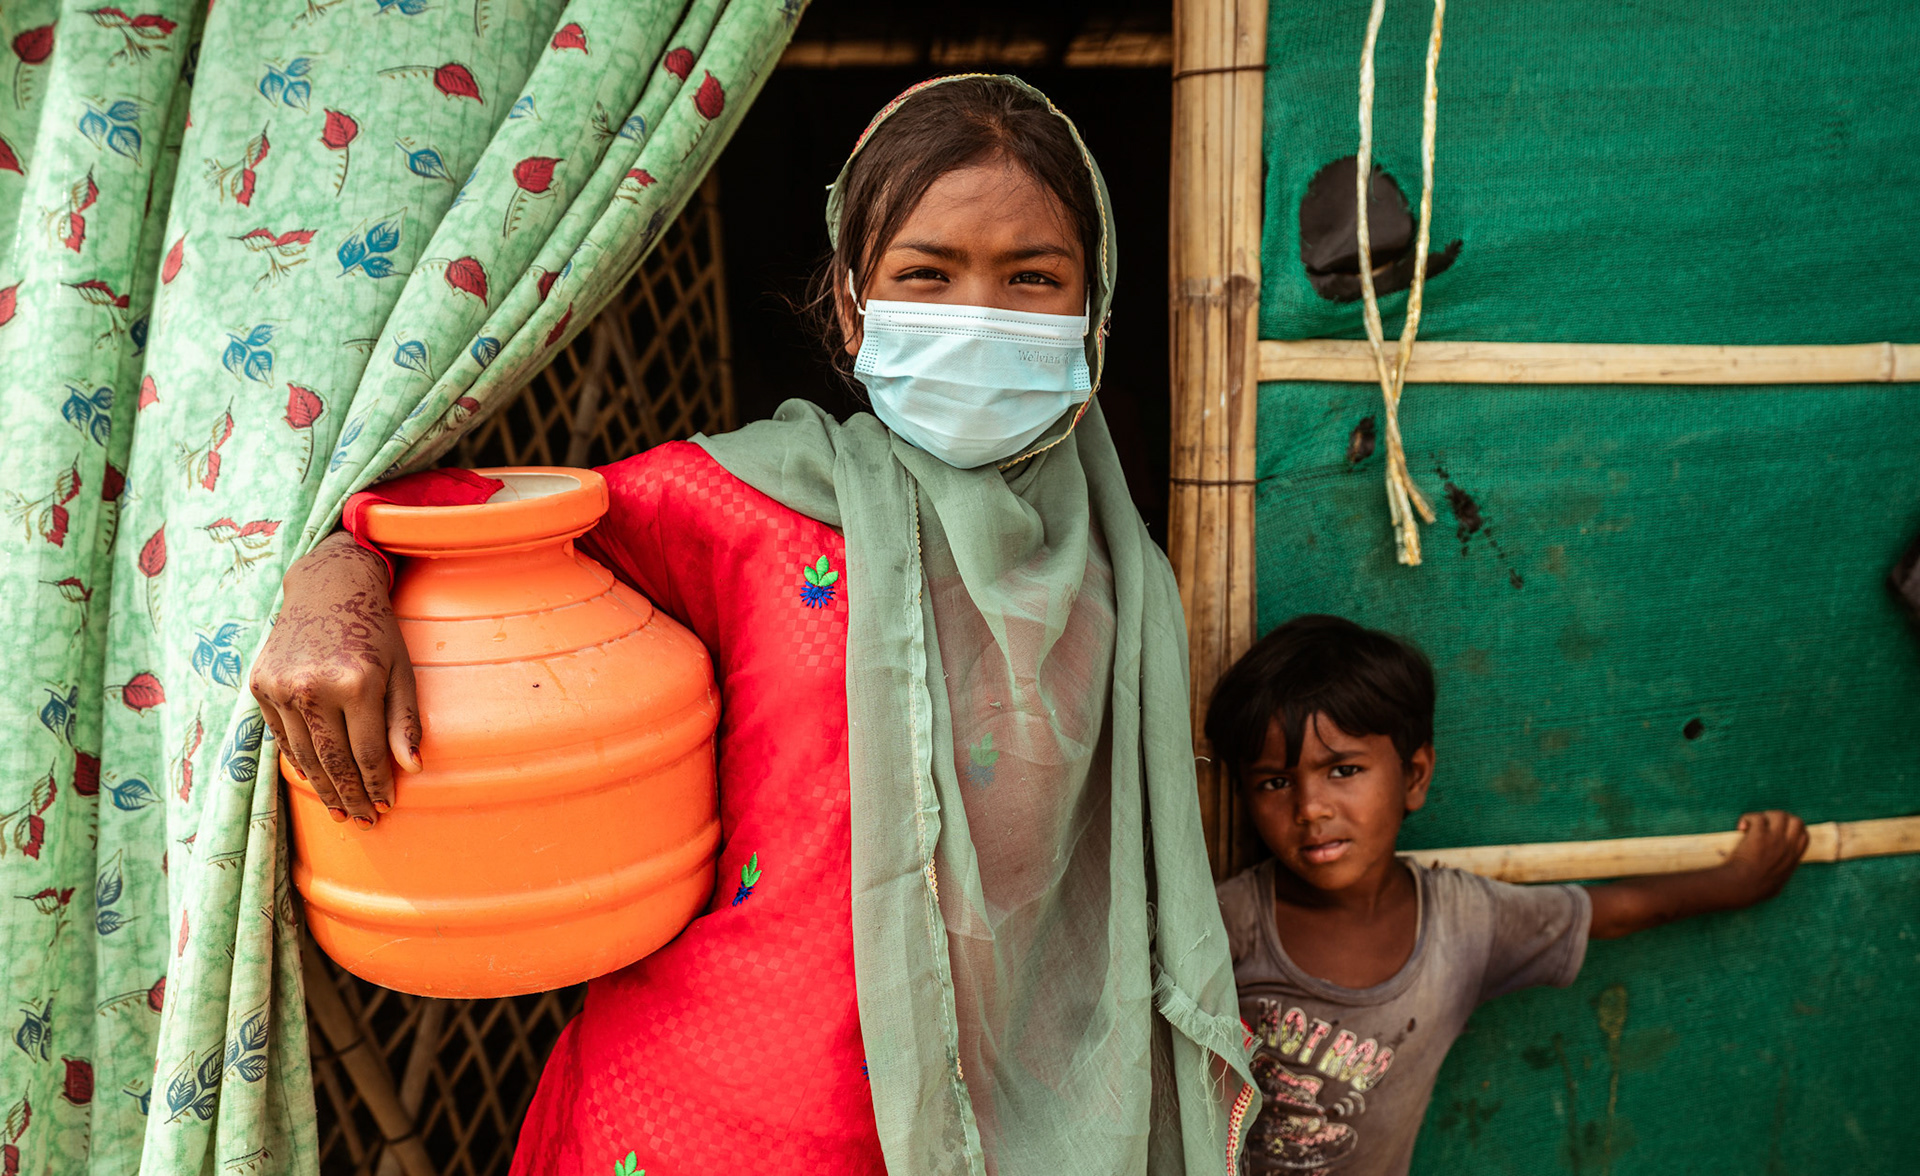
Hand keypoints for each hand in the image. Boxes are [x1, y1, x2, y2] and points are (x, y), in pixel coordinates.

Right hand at [249, 532, 420, 828]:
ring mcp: (280, 686)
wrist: (327, 587)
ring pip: (303, 756)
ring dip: (323, 789)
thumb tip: (411, 769)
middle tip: (364, 820)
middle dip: (351, 796)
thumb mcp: (402, 669)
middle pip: (332, 761)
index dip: (378, 784)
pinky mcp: (259, 685)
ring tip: (341, 810)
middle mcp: (313, 686)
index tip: (387, 806)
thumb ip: (404, 720)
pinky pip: (281, 737)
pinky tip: (315, 780)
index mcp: (356, 682)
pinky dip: (299, 762)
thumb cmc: (375, 630)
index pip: (368, 752)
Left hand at [1716, 810, 1808, 904]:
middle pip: (1796, 821)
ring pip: (1779, 815)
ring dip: (1765, 816)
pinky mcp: (1759, 834)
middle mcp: (1788, 846)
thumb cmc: (1755, 889)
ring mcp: (1775, 839)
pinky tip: (1741, 828)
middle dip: (1781, 818)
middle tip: (1765, 825)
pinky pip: (1757, 817)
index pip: (1804, 835)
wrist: (1742, 886)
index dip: (1793, 829)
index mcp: (1793, 858)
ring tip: (1753, 826)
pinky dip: (1748, 818)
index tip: (1777, 831)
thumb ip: (1779, 877)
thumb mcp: (1776, 885)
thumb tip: (1776, 882)